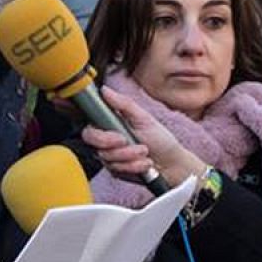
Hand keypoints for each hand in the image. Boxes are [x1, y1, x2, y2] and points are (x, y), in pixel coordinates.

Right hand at [82, 87, 207, 187]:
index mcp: (110, 125)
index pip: (90, 130)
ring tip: (146, 152)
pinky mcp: (116, 171)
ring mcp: (110, 157)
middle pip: (94, 146)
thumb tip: (105, 90)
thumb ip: (123, 104)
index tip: (119, 137)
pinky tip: (145, 164)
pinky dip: (134, 167)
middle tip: (136, 146)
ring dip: (131, 157)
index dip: (100, 136)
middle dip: (118, 149)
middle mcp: (106, 142)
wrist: (171, 164)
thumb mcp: (144, 118)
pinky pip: (117, 170)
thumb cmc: (160, 139)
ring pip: (108, 159)